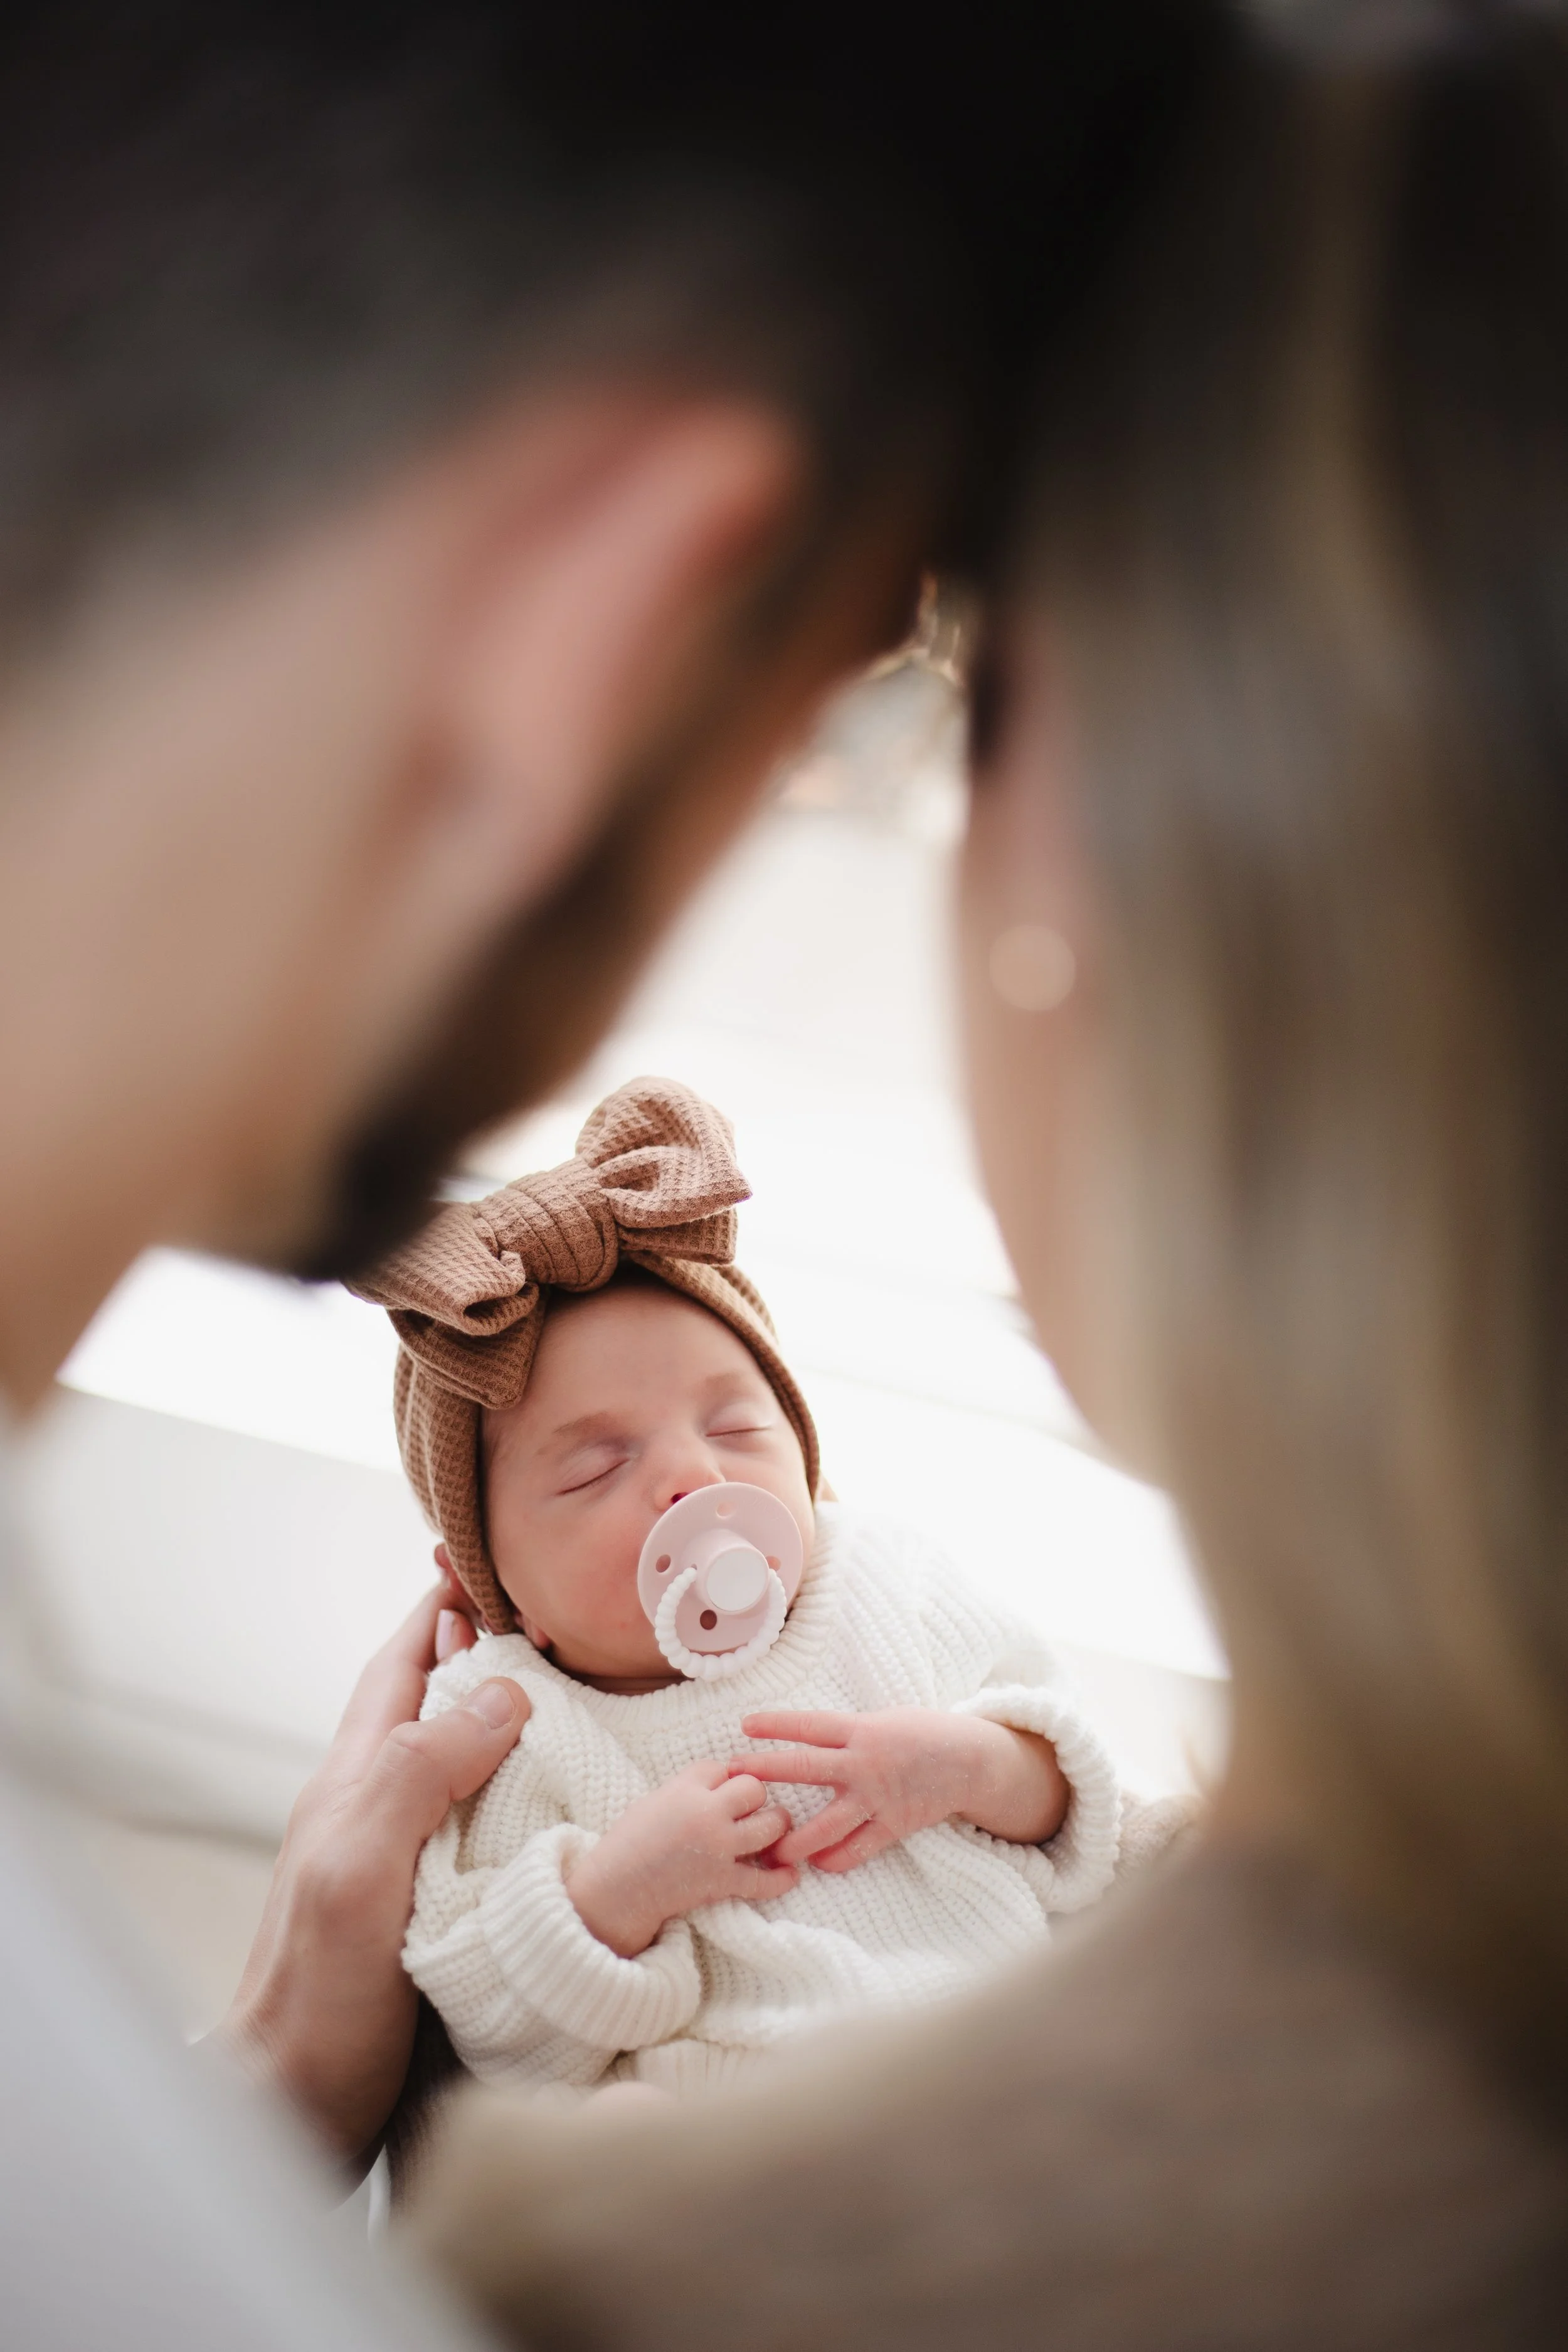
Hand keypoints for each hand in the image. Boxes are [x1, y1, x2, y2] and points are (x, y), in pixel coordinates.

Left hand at [217, 1571, 529, 2167]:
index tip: (501, 1556)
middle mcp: (381, 1809)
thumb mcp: (361, 1868)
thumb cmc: (317, 1996)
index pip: (403, 1663)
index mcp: (356, 1780)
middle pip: (441, 1703)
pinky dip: (536, 1798)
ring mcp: (408, 1861)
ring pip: (470, 1765)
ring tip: (597, 1694)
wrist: (294, 2111)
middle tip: (576, 1617)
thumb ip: (418, 1773)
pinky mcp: (439, 1914)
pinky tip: (582, 1808)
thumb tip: (503, 1691)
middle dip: (499, 1651)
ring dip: (525, 1724)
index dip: (448, 1605)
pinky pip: (491, 1828)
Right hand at [565, 1762, 795, 1958]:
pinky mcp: (722, 1882)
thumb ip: (688, 1788)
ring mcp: (718, 1848)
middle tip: (750, 1808)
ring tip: (773, 1829)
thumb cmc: (628, 1842)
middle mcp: (706, 1813)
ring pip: (770, 1825)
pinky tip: (790, 1873)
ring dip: (775, 1826)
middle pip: (754, 1788)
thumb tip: (725, 1778)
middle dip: (754, 1796)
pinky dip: (781, 1879)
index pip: (722, 1767)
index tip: (721, 1789)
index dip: (725, 1778)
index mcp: (684, 1789)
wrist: (615, 1890)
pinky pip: (764, 1880)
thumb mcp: (654, 1800)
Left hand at [737, 1707, 1067, 1873]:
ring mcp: (879, 1797)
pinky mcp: (895, 1824)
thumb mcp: (883, 1720)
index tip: (744, 1725)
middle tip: (735, 1780)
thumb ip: (847, 1732)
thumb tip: (808, 1734)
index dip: (777, 1724)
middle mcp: (865, 1763)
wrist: (970, 1760)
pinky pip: (861, 1848)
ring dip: (798, 1838)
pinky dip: (839, 1858)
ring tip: (771, 1850)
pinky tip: (820, 1865)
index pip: (810, 1725)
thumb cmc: (922, 1734)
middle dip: (768, 1772)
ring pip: (829, 1822)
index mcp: (862, 1730)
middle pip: (808, 1768)